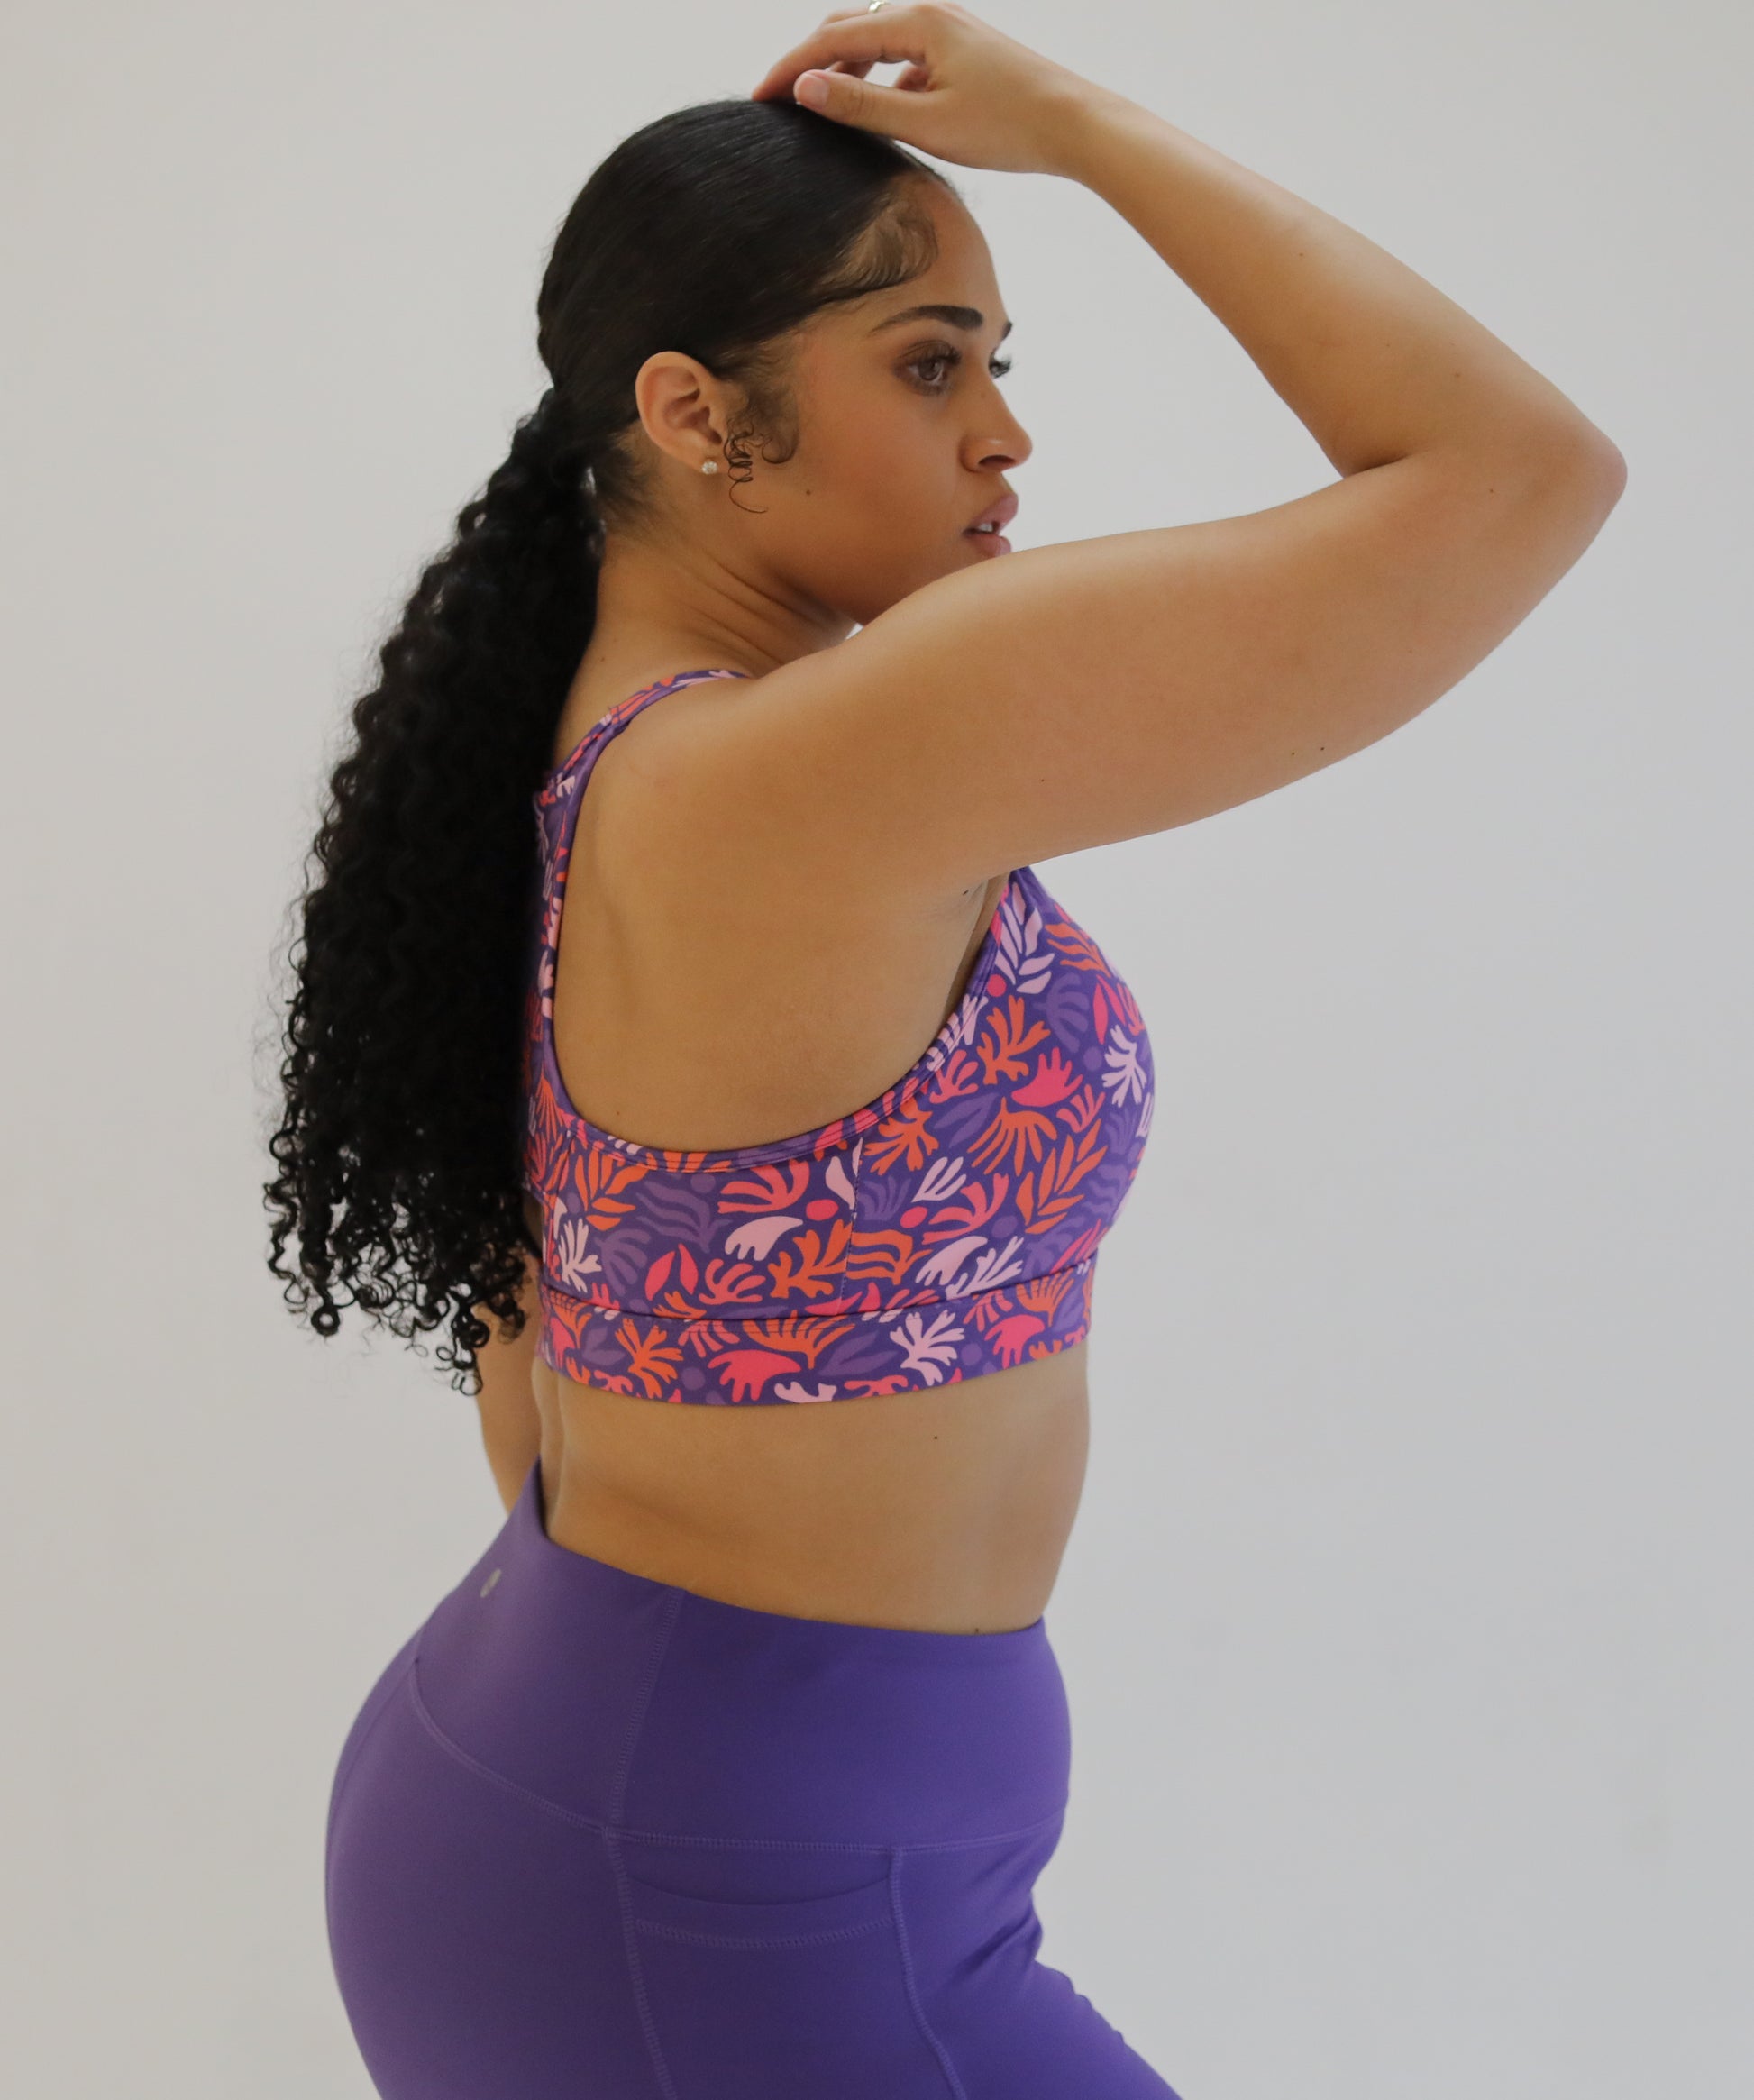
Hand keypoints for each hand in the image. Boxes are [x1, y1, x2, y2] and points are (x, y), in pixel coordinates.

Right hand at [747, 1, 1107, 178]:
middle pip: (849, 28)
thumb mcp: (924, 123)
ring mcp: (948, 30)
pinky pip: (905, 60)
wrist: (1074, 125)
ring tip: (819, 110)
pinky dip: (880, 81)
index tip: (759, 99)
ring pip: (876, 43)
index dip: (791, 70)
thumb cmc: (1007, 127)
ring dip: (844, 72)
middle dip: (810, 63)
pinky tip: (878, 115)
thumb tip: (805, 87)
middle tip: (779, 102)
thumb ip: (861, 105)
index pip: (832, 39)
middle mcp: (931, 13)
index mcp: (917, 21)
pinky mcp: (962, 52)